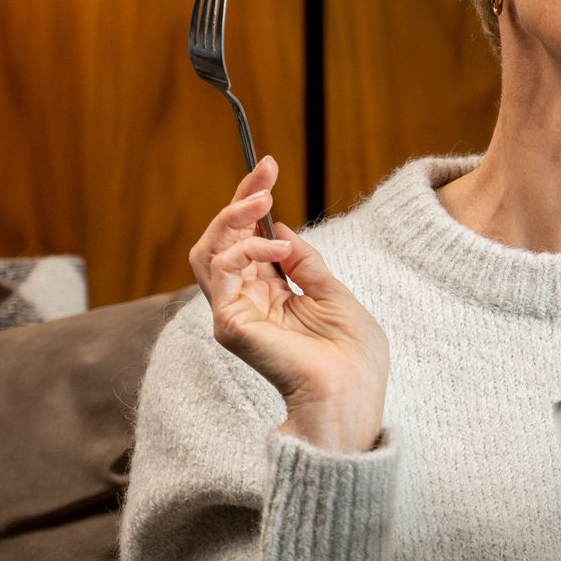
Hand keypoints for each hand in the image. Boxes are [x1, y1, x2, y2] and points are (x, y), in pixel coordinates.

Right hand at [188, 154, 390, 444]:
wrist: (352, 393)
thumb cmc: (351, 355)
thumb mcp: (334, 293)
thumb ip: (305, 262)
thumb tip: (283, 229)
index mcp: (271, 295)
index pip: (249, 241)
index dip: (254, 203)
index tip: (269, 167)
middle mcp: (247, 302)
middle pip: (224, 240)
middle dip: (240, 199)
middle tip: (264, 172)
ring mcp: (234, 313)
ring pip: (209, 251)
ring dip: (234, 218)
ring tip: (263, 200)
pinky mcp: (230, 324)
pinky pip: (221, 273)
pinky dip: (245, 250)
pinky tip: (277, 249)